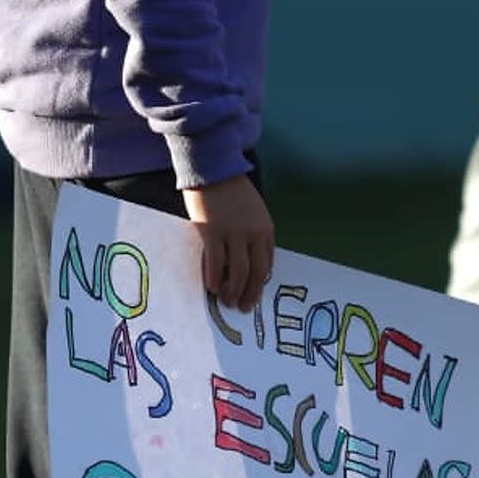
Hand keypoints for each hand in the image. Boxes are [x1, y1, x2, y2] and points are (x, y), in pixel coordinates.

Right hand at [182, 174, 274, 312]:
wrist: (213, 169)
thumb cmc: (231, 192)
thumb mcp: (253, 213)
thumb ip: (254, 236)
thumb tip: (248, 264)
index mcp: (266, 230)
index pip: (267, 265)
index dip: (259, 285)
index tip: (252, 297)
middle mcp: (253, 234)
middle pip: (255, 273)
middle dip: (249, 295)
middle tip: (241, 308)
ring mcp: (233, 233)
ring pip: (237, 272)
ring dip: (232, 291)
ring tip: (226, 301)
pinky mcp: (212, 232)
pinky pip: (215, 262)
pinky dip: (214, 278)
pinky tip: (211, 288)